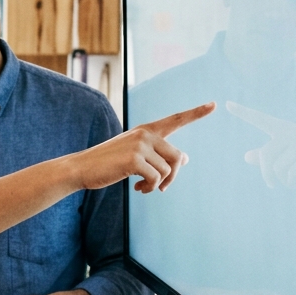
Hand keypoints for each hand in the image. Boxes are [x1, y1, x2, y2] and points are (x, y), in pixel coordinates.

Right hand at [70, 102, 214, 193]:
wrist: (81, 168)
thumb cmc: (108, 163)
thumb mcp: (135, 156)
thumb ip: (158, 154)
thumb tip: (186, 158)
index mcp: (146, 130)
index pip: (176, 119)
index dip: (196, 113)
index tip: (214, 105)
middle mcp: (145, 134)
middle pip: (178, 157)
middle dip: (173, 176)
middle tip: (161, 188)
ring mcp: (139, 145)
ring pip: (168, 170)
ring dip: (159, 184)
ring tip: (144, 188)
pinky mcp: (134, 160)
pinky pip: (156, 179)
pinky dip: (150, 189)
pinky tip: (137, 189)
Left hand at [226, 101, 295, 188]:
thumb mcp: (289, 156)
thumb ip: (267, 156)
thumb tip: (246, 157)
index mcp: (285, 129)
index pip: (261, 120)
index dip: (244, 113)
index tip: (226, 104)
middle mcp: (294, 132)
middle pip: (267, 154)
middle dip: (266, 173)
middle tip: (271, 185)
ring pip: (278, 167)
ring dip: (281, 179)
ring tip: (290, 182)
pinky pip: (291, 173)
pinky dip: (290, 182)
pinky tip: (295, 184)